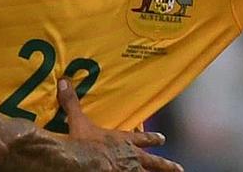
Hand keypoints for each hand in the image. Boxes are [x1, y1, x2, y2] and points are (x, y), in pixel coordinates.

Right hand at [58, 79, 182, 171]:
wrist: (82, 161)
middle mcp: (130, 157)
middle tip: (179, 168)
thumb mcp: (77, 120)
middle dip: (165, 164)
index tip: (163, 139)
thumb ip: (72, 102)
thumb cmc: (82, 142)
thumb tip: (64, 80)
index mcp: (122, 141)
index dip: (152, 139)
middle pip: (152, 161)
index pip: (140, 138)